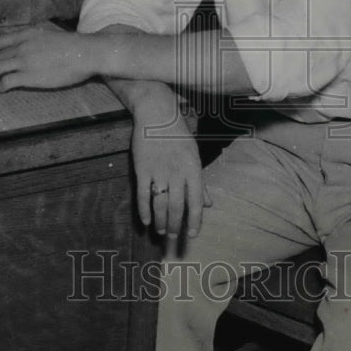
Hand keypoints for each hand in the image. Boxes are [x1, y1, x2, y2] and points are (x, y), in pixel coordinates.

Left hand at [0, 27, 94, 90]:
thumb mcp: (47, 34)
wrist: (84, 54)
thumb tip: (22, 46)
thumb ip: (32, 39)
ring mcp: (24, 61)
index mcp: (26, 34)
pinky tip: (2, 89)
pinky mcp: (29, 76)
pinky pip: (6, 81)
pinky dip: (1, 86)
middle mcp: (22, 46)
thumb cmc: (71, 46)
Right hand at [131, 106, 211, 239]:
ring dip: (160, 220)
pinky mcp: (142, 168)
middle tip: (172, 236)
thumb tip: (208, 204)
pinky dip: (144, 209)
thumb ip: (199, 183)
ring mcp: (158, 171)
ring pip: (159, 204)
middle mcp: (177, 173)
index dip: (194, 221)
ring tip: (160, 231)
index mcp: (192, 170)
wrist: (157, 114)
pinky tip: (145, 220)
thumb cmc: (178, 135)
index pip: (195, 202)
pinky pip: (142, 194)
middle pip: (176, 207)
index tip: (191, 235)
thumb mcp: (194, 156)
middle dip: (174, 225)